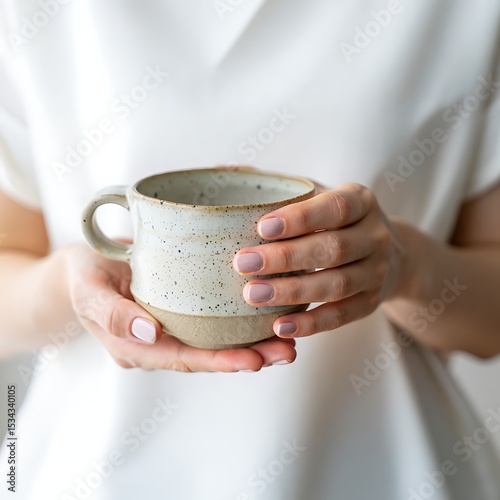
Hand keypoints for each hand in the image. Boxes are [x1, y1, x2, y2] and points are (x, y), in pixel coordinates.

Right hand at [64, 244, 295, 371]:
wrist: (83, 265)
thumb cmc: (84, 276)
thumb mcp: (88, 291)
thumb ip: (112, 314)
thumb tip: (150, 333)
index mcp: (137, 347)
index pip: (185, 359)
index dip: (220, 362)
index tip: (255, 361)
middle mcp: (160, 343)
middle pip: (208, 354)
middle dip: (250, 357)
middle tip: (288, 352)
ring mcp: (171, 328)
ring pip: (215, 341)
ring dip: (253, 342)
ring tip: (289, 340)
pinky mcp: (181, 311)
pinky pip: (213, 322)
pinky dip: (240, 322)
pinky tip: (267, 314)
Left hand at [233, 183, 407, 337]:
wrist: (389, 255)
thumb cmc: (335, 221)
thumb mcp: (317, 195)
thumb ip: (275, 185)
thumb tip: (217, 170)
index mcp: (361, 201)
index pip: (335, 208)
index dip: (300, 218)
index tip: (261, 227)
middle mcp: (376, 235)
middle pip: (333, 249)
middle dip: (286, 258)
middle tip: (243, 264)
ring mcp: (377, 272)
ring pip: (337, 285)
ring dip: (293, 292)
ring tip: (252, 295)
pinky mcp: (371, 303)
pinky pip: (342, 316)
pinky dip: (311, 324)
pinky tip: (280, 326)